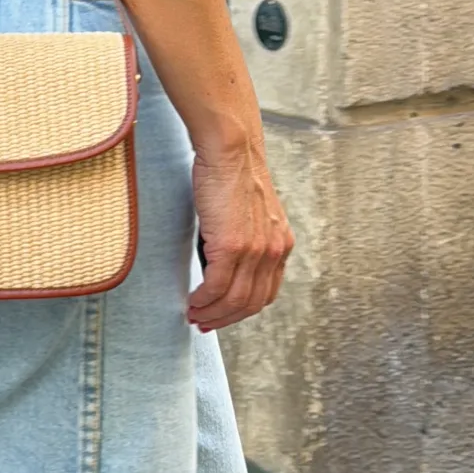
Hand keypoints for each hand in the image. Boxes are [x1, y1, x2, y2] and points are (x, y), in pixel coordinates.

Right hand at [187, 138, 293, 330]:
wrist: (231, 150)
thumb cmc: (233, 174)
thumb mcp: (251, 213)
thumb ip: (248, 238)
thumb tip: (225, 261)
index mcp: (281, 245)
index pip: (265, 293)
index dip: (242, 311)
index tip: (222, 314)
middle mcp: (273, 251)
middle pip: (251, 304)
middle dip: (225, 319)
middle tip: (204, 322)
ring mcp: (254, 250)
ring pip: (234, 300)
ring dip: (212, 313)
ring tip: (193, 314)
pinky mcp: (232, 245)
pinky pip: (216, 286)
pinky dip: (203, 299)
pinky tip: (192, 299)